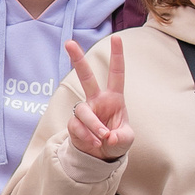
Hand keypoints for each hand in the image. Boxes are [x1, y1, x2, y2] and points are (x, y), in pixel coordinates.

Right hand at [62, 37, 132, 159]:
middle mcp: (97, 100)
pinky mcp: (74, 124)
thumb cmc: (116, 141)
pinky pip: (77, 126)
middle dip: (77, 59)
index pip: (116, 74)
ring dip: (93, 125)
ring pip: (83, 111)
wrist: (101, 156)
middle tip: (69, 43)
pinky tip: (93, 143)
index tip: (116, 38)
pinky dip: (86, 136)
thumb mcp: (126, 139)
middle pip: (86, 77)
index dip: (117, 56)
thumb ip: (120, 137)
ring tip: (102, 137)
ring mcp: (84, 111)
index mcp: (113, 98)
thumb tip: (107, 136)